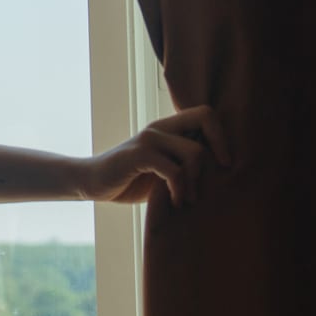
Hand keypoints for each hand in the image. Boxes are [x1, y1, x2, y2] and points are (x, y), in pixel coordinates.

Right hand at [79, 106, 231, 206]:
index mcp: (168, 127)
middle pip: (206, 120)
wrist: (91, 182)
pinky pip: (174, 171)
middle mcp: (160, 127)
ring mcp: (149, 140)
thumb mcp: (162, 171)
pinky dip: (180, 190)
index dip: (222, 135)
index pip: (206, 114)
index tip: (224, 163)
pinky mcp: (138, 155)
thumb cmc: (129, 180)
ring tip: (188, 200)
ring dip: (197, 181)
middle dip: (219, 152)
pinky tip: (175, 202)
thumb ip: (183, 164)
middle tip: (216, 180)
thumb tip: (218, 174)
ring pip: (194, 151)